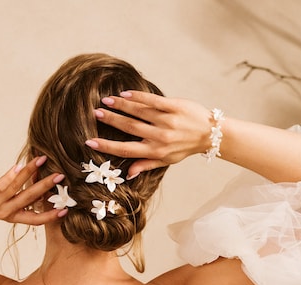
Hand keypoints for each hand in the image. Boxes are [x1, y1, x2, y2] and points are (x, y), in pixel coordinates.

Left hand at [0, 156, 67, 224]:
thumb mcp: (2, 199)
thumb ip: (18, 195)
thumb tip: (39, 182)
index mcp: (11, 216)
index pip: (35, 219)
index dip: (50, 216)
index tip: (65, 209)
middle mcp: (4, 214)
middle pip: (30, 200)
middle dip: (46, 187)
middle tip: (60, 176)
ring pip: (18, 189)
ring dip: (31, 173)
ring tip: (42, 160)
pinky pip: (1, 185)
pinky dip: (11, 175)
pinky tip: (19, 165)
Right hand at [86, 91, 213, 175]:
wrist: (210, 134)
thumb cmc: (185, 148)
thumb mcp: (166, 161)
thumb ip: (145, 165)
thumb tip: (127, 174)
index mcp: (155, 152)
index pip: (126, 150)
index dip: (106, 146)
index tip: (90, 142)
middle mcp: (160, 137)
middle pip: (129, 127)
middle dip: (111, 120)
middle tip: (96, 113)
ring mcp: (168, 120)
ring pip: (138, 111)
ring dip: (120, 105)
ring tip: (106, 101)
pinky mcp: (175, 106)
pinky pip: (153, 100)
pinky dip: (137, 96)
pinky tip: (125, 94)